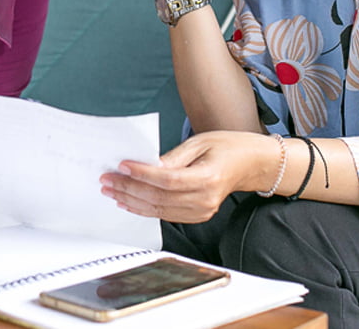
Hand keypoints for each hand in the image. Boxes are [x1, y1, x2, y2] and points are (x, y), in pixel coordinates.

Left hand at [99, 131, 274, 223]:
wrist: (251, 165)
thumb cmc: (228, 147)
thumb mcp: (200, 142)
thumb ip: (174, 156)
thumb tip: (148, 165)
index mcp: (208, 178)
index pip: (168, 180)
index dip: (142, 174)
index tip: (122, 166)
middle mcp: (205, 199)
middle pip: (159, 198)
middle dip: (129, 188)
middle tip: (107, 179)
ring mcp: (202, 211)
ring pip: (159, 210)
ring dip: (131, 201)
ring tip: (111, 190)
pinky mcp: (198, 216)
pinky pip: (166, 215)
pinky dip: (144, 208)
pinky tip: (129, 201)